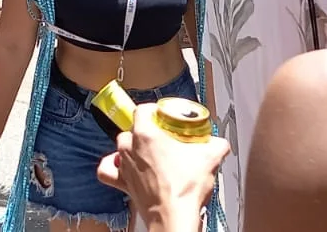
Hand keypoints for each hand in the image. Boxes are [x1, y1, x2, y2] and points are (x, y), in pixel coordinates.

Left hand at [97, 104, 228, 225]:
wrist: (174, 216)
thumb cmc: (184, 188)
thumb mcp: (209, 157)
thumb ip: (216, 145)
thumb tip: (220, 144)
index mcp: (146, 134)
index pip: (142, 109)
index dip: (154, 110)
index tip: (164, 115)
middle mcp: (130, 147)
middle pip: (132, 128)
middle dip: (147, 130)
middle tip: (165, 138)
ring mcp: (124, 165)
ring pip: (120, 146)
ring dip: (133, 147)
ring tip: (149, 152)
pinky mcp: (122, 183)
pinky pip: (107, 170)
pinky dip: (112, 166)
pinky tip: (121, 166)